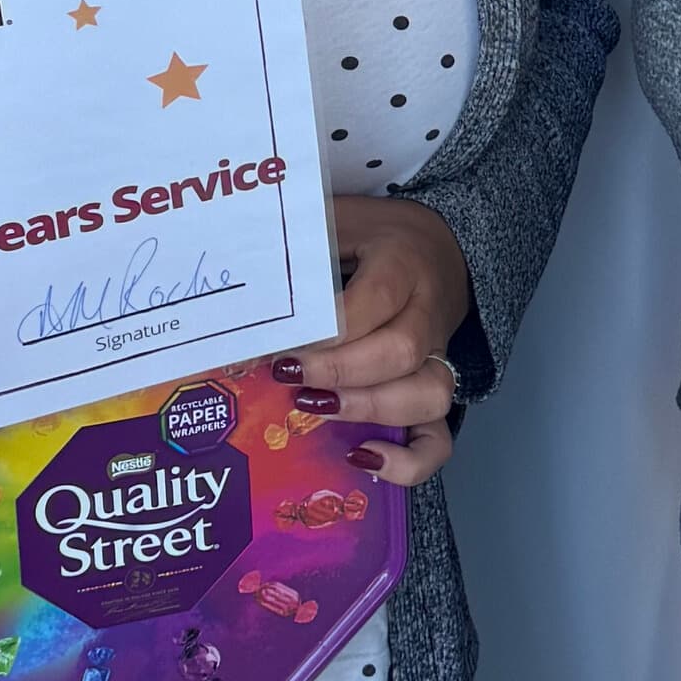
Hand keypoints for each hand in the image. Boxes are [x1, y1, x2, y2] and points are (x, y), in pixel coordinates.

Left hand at [273, 194, 473, 490]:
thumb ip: (300, 242)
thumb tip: (238, 270)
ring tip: (315, 410)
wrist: (442, 246)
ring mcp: (438, 356)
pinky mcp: (437, 389)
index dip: (330, 330)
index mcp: (403, 264)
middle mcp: (428, 313)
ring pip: (428, 394)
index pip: (375, 299)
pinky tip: (362, 458)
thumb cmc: (376, 237)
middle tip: (287, 376)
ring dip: (369, 410)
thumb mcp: (340, 220)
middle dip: (340, 372)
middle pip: (401, 351)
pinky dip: (408, 460)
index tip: (282, 344)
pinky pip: (439, 438)